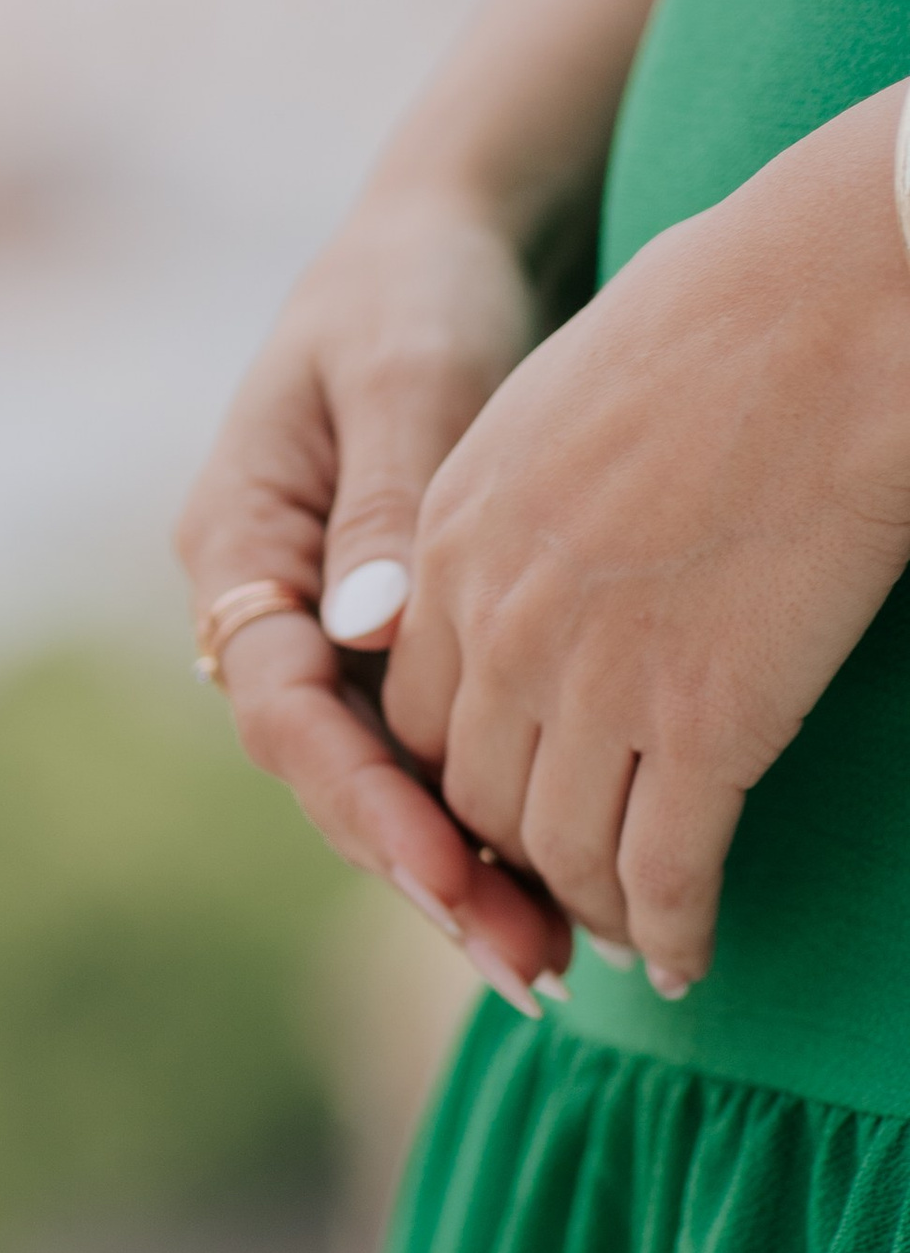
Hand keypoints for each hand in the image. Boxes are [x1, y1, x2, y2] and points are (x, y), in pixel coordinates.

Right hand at [175, 184, 567, 1007]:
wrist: (439, 242)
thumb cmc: (414, 287)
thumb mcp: (405, 372)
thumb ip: (381, 506)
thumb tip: (364, 637)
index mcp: (234, 543)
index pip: (281, 706)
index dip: (362, 799)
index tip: (451, 871)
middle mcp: (262, 608)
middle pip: (328, 775)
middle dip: (421, 873)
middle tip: (524, 963)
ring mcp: (316, 633)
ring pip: (373, 781)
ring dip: (454, 872)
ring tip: (546, 959)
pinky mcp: (379, 645)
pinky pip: (419, 753)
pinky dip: (477, 820)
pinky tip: (544, 887)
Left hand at [386, 87, 909, 991]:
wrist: (838, 297)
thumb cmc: (732, 312)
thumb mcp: (561, 398)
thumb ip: (520, 494)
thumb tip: (546, 530)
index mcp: (448, 541)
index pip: (413, 711)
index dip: (452, 779)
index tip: (498, 810)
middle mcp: (494, 624)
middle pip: (471, 796)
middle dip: (509, 862)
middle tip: (555, 899)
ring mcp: (590, 680)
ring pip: (557, 848)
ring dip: (589, 908)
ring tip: (626, 935)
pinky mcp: (699, 721)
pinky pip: (659, 867)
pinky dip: (670, 928)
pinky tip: (689, 955)